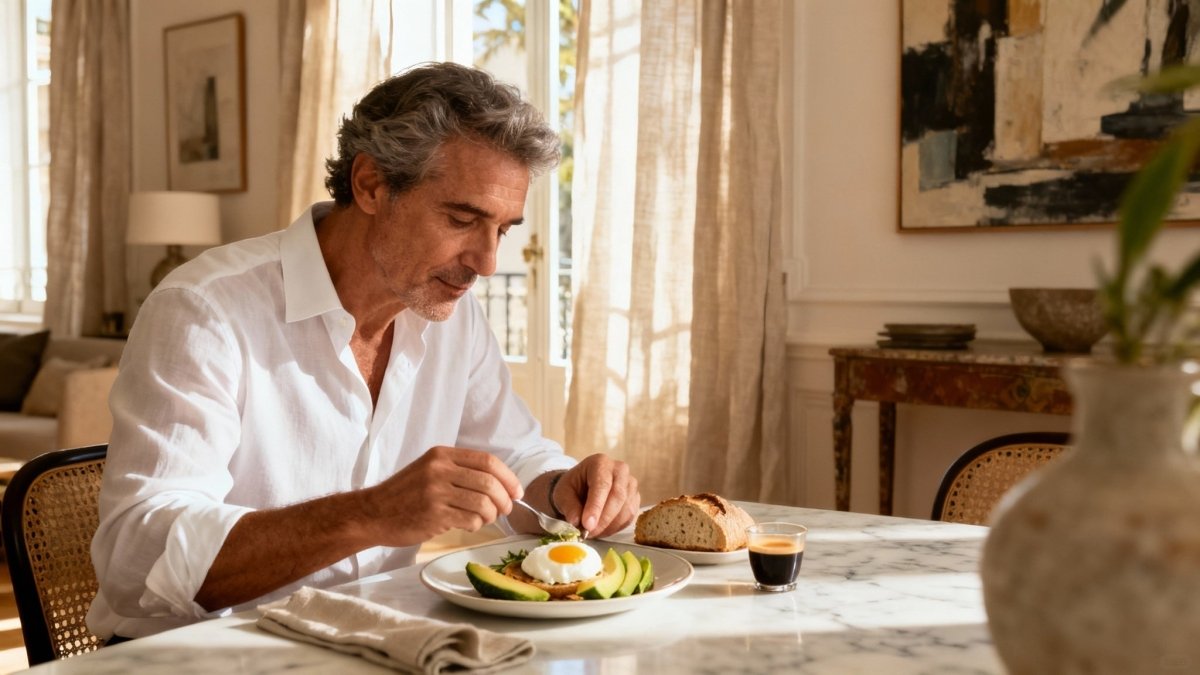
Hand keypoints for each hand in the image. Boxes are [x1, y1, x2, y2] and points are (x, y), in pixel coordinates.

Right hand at [364, 446, 522, 546]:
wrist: (372, 514)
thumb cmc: (405, 495)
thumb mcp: (429, 470)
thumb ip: (460, 472)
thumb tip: (501, 485)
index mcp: (441, 455)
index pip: (488, 461)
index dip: (508, 477)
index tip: (516, 491)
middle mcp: (439, 469)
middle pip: (489, 482)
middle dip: (505, 499)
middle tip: (506, 509)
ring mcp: (436, 491)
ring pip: (483, 502)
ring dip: (491, 514)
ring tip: (484, 519)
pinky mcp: (433, 514)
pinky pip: (470, 519)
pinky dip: (476, 524)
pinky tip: (468, 524)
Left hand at [552, 454, 639, 537]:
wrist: (582, 487)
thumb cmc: (573, 487)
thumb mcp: (562, 494)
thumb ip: (569, 506)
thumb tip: (576, 522)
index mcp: (600, 463)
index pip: (602, 485)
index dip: (596, 507)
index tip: (587, 525)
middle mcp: (620, 470)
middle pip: (618, 496)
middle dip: (603, 519)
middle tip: (589, 533)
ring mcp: (630, 484)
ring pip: (625, 509)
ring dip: (608, 526)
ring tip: (592, 532)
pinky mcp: (635, 498)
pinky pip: (629, 516)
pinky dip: (615, 527)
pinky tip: (602, 529)